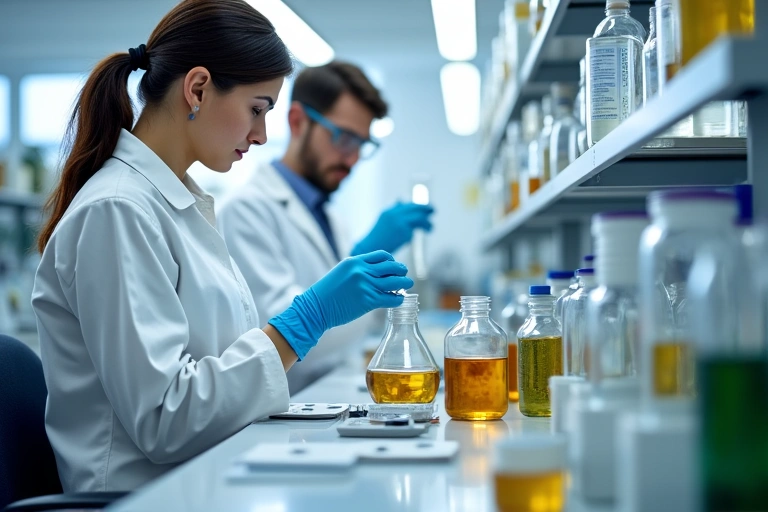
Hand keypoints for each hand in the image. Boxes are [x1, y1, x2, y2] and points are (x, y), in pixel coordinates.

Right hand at [269, 251, 412, 358]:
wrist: (315, 308)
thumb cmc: (327, 293)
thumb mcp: (341, 272)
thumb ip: (358, 269)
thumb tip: (375, 272)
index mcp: (355, 261)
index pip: (382, 255)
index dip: (392, 260)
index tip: (395, 266)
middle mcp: (362, 271)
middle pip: (391, 267)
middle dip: (401, 270)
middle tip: (405, 274)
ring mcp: (366, 285)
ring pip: (394, 282)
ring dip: (404, 283)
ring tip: (408, 285)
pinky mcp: (368, 301)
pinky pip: (390, 298)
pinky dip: (397, 299)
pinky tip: (399, 300)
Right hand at [351, 202, 434, 255]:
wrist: (370, 250)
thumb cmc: (377, 238)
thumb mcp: (384, 221)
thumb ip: (394, 211)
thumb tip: (401, 200)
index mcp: (388, 211)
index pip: (406, 205)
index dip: (417, 206)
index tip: (425, 208)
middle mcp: (393, 214)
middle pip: (414, 207)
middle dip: (425, 208)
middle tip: (433, 211)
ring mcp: (399, 222)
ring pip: (419, 217)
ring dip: (427, 222)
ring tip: (431, 228)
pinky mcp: (403, 231)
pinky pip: (415, 229)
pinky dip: (419, 231)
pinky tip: (420, 234)